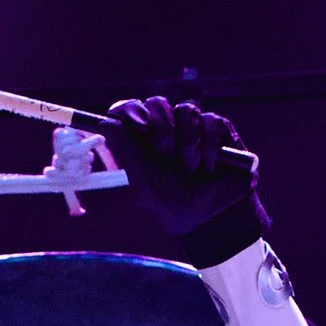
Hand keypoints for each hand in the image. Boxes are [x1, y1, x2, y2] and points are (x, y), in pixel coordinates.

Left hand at [107, 97, 270, 265]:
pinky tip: (209, 167)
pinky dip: (208, 146)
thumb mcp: (144, 183)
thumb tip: (105, 123)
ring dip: (188, 144)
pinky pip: (212, 122)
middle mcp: (167, 130)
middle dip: (162, 129)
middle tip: (168, 157)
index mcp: (143, 141)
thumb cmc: (174, 208)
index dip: (131, 111)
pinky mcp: (220, 132)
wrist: (212, 222)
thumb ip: (127, 152)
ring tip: (192, 170)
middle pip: (157, 103)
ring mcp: (194, 129)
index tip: (140, 126)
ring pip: (187, 110)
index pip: (130, 110)